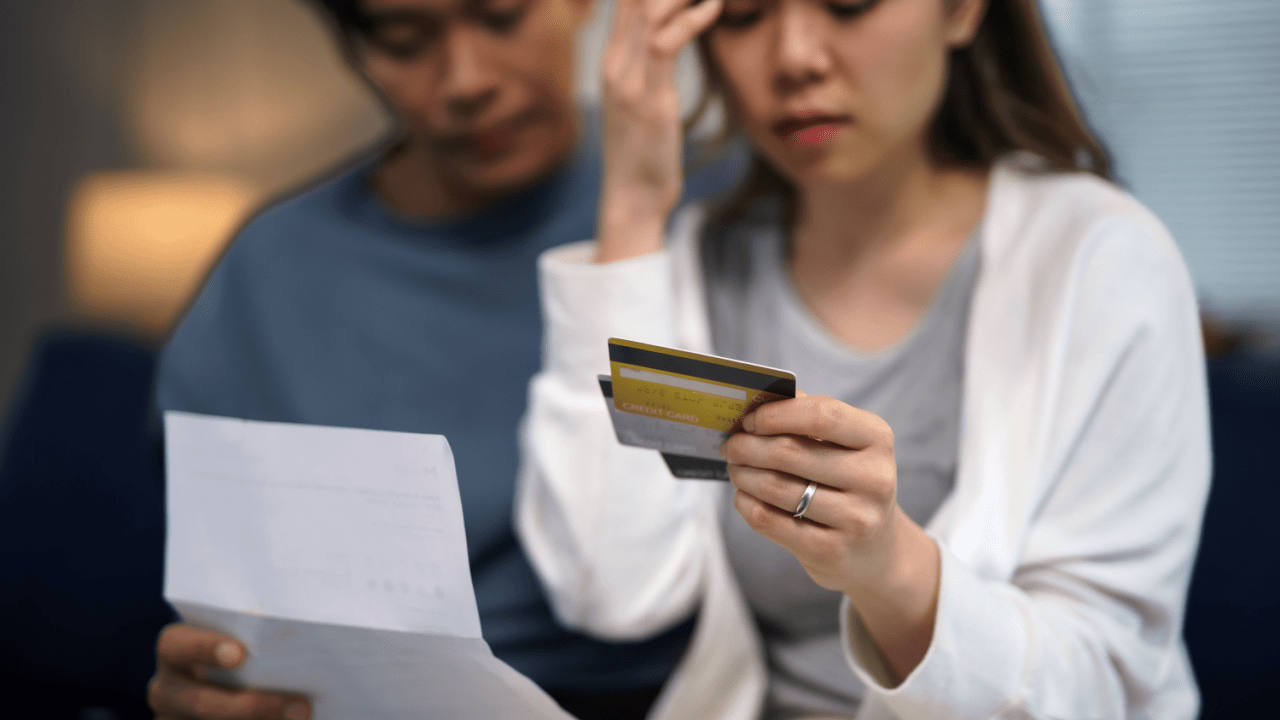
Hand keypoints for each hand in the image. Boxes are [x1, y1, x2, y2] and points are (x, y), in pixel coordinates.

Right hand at [149, 623, 311, 719]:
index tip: (240, 655)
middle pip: (200, 702)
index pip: (177, 645)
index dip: (205, 648)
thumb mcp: (243, 638)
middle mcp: (165, 688)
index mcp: (174, 649)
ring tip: (301, 718)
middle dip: (254, 707)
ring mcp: (171, 719)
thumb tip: (310, 640)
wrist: (228, 679)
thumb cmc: (246, 649)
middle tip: (302, 707)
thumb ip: (260, 638)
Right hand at [596, 0, 722, 262]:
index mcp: (614, 59)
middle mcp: (615, 62)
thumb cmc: (645, 150)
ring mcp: (629, 80)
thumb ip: (652, 61)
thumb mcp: (645, 97)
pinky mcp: (649, 100)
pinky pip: (665, 45)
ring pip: (649, 10)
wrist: (632, 197)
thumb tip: (669, 35)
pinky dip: (691, 19)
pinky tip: (714, 7)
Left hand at [722, 395, 940, 681]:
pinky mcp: (831, 552)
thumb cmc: (848, 483)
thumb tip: (756, 399)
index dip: (776, 414)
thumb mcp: (844, 444)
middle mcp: (874, 478)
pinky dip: (746, 504)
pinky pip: (769, 520)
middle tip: (730, 445)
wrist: (875, 550)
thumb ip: (806, 415)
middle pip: (790, 452)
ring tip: (736, 469)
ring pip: (775, 486)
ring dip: (743, 474)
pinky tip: (744, 496)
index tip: (749, 419)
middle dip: (748, 445)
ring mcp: (856, 519)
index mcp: (877, 439)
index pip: (822, 415)